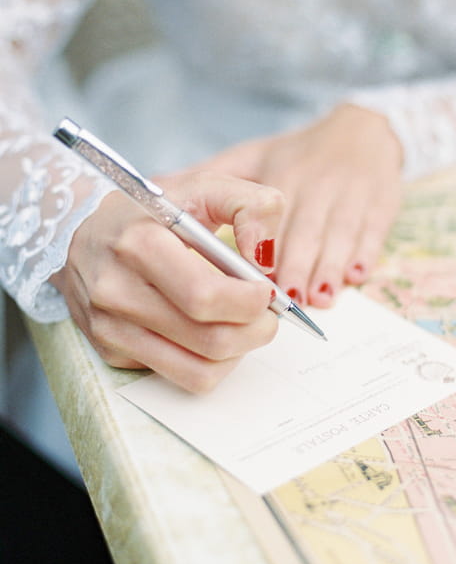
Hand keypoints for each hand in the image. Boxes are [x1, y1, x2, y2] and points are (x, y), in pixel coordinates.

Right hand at [52, 172, 283, 392]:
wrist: (80, 232)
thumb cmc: (151, 212)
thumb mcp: (204, 186)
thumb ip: (252, 206)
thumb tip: (266, 257)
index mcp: (139, 244)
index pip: (205, 296)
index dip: (250, 301)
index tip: (266, 290)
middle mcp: (117, 291)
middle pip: (209, 340)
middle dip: (255, 331)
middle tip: (267, 314)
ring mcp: (111, 328)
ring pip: (199, 371)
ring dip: (238, 352)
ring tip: (243, 324)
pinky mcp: (111, 352)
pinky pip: (180, 376)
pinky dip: (210, 361)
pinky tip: (209, 330)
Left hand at [204, 104, 402, 307]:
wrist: (362, 130)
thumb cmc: (298, 154)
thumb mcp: (252, 156)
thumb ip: (212, 179)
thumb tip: (156, 189)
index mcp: (283, 172)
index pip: (271, 212)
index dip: (263, 244)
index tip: (254, 274)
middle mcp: (319, 181)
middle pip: (307, 227)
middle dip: (297, 264)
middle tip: (287, 299)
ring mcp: (354, 192)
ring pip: (340, 232)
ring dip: (330, 266)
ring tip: (319, 297)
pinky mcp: (383, 202)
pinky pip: (374, 230)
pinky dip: (365, 253)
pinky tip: (355, 276)